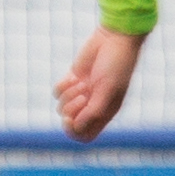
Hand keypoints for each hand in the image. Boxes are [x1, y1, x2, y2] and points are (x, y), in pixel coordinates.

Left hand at [55, 27, 146, 142]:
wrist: (114, 40)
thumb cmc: (117, 65)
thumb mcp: (108, 89)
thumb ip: (94, 110)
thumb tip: (76, 126)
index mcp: (105, 113)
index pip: (85, 135)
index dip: (75, 132)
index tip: (71, 120)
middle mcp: (92, 106)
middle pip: (70, 122)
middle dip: (71, 111)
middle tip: (82, 96)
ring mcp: (82, 93)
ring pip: (62, 107)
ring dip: (69, 95)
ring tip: (82, 83)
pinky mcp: (73, 79)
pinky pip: (58, 91)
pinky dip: (63, 85)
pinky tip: (74, 76)